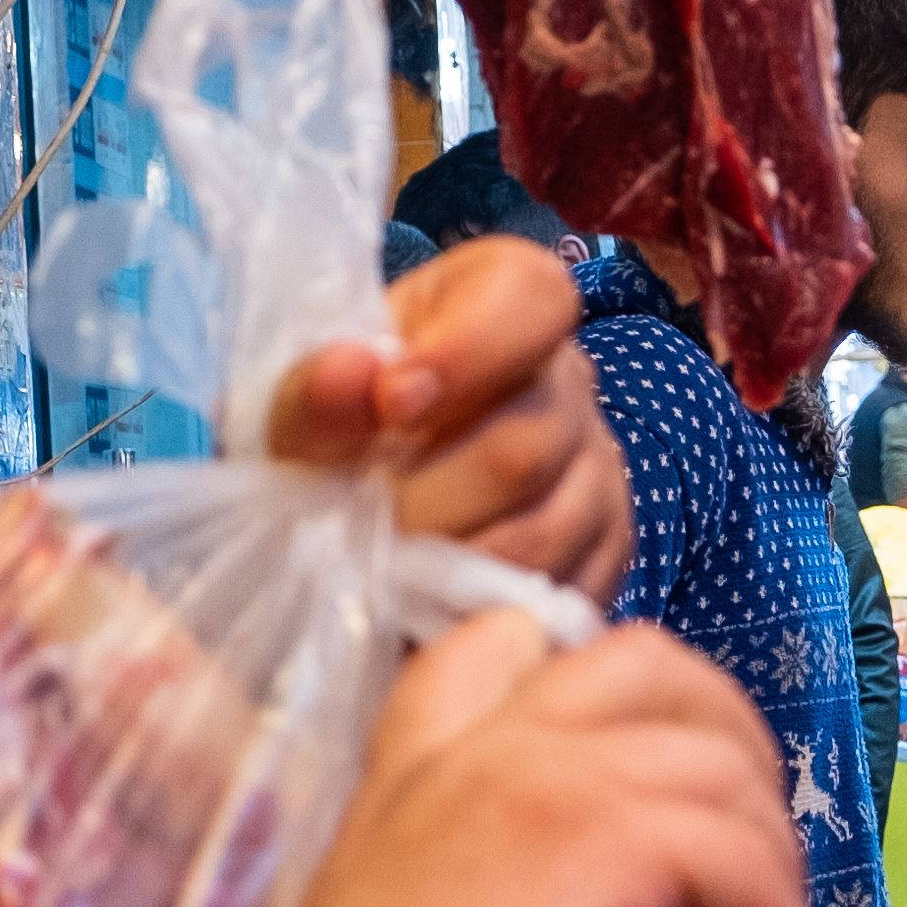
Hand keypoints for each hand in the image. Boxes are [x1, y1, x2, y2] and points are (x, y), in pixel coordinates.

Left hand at [266, 233, 626, 601]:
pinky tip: (429, 601)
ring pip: (542, 533)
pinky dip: (480, 608)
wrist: (354, 505)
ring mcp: (598, 470)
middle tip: (362, 524)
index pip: (533, 298)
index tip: (391, 403)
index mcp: (505, 300)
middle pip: (526, 444)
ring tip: (386, 569)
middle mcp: (569, 379)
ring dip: (446, 565)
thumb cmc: (336, 432)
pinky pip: (555, 592)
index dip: (469, 350)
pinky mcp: (604, 552)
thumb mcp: (302, 406)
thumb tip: (350, 374)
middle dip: (425, 499)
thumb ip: (312, 393)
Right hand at [280, 613, 811, 906]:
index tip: (658, 809)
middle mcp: (477, 745)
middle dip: (734, 759)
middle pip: (654, 666)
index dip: (620, 703)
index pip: (518, 639)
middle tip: (749, 886)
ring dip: (770, 887)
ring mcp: (539, 778)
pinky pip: (748, 867)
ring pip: (725, 772)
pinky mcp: (602, 843)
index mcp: (420, 764)